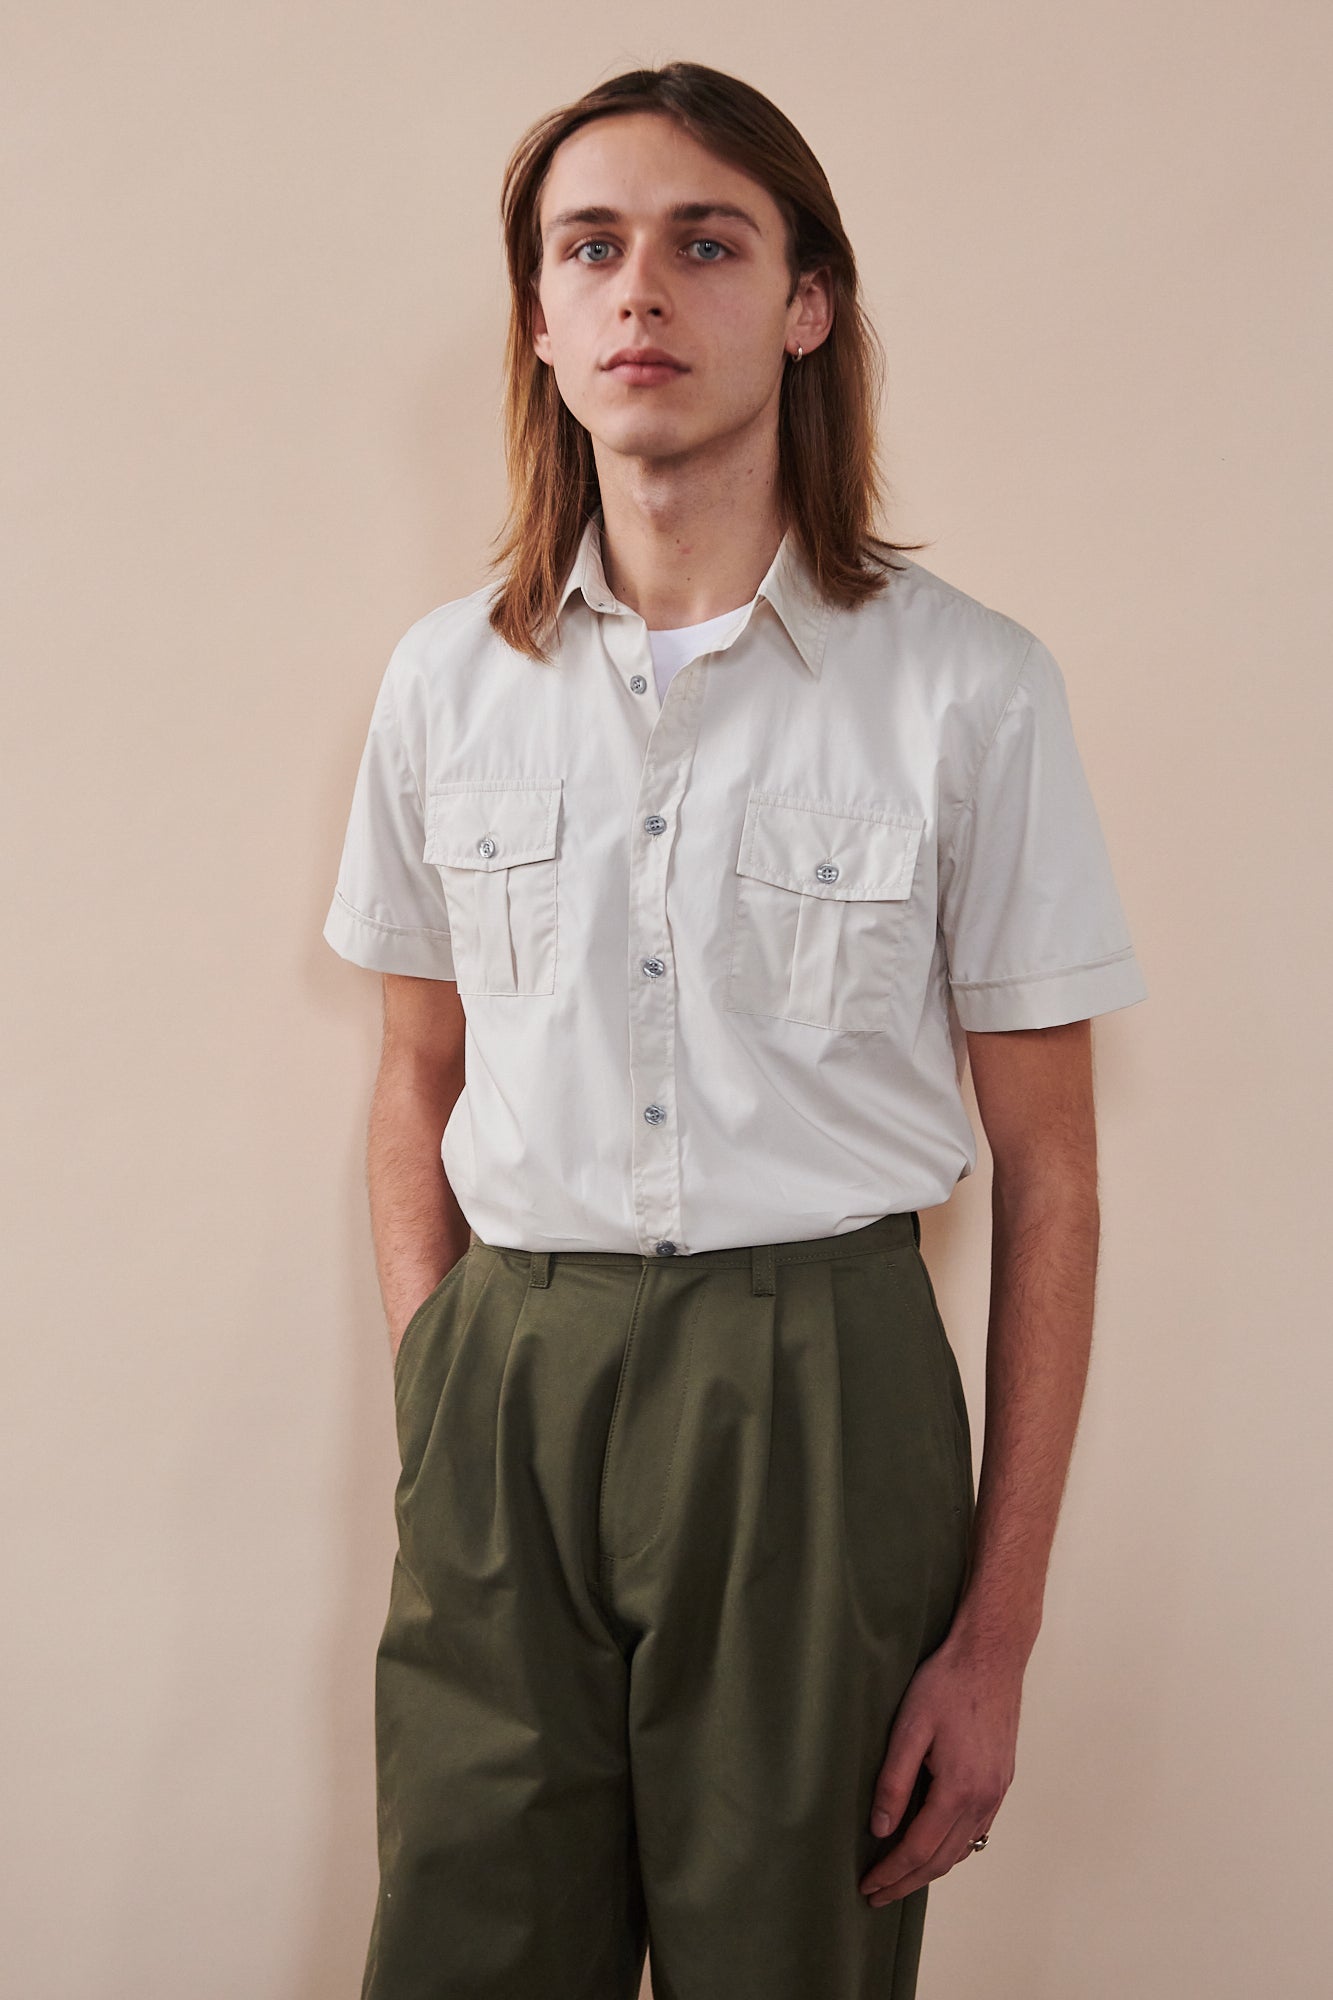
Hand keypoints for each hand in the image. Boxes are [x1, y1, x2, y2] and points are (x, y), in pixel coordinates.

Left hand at [858, 1629, 1022, 1904]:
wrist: (992, 1655)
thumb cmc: (947, 1683)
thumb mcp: (909, 1727)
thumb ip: (894, 1781)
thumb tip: (879, 1828)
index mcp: (958, 1789)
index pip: (919, 1849)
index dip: (892, 1872)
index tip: (868, 1887)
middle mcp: (983, 1799)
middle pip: (942, 1859)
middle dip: (908, 1881)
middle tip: (877, 1895)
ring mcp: (997, 1791)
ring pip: (962, 1848)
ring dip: (931, 1869)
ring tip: (901, 1877)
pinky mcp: (1002, 1780)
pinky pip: (977, 1829)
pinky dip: (953, 1847)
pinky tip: (937, 1846)